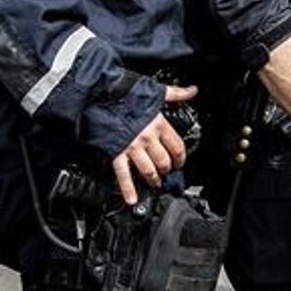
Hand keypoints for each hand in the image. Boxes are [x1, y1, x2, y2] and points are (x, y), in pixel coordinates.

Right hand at [110, 84, 196, 204]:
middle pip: (164, 161)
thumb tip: (192, 90)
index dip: (181, 157)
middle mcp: (148, 137)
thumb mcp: (156, 91)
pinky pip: (123, 174)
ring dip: (153, 180)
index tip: (180, 162)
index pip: (177, 146)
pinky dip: (128, 189)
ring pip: (149, 170)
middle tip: (166, 173)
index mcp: (159, 124)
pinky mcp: (116, 153)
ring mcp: (132, 147)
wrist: (99, 95)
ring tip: (155, 184)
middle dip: (166, 169)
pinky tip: (132, 200)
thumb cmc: (126, 93)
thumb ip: (176, 94)